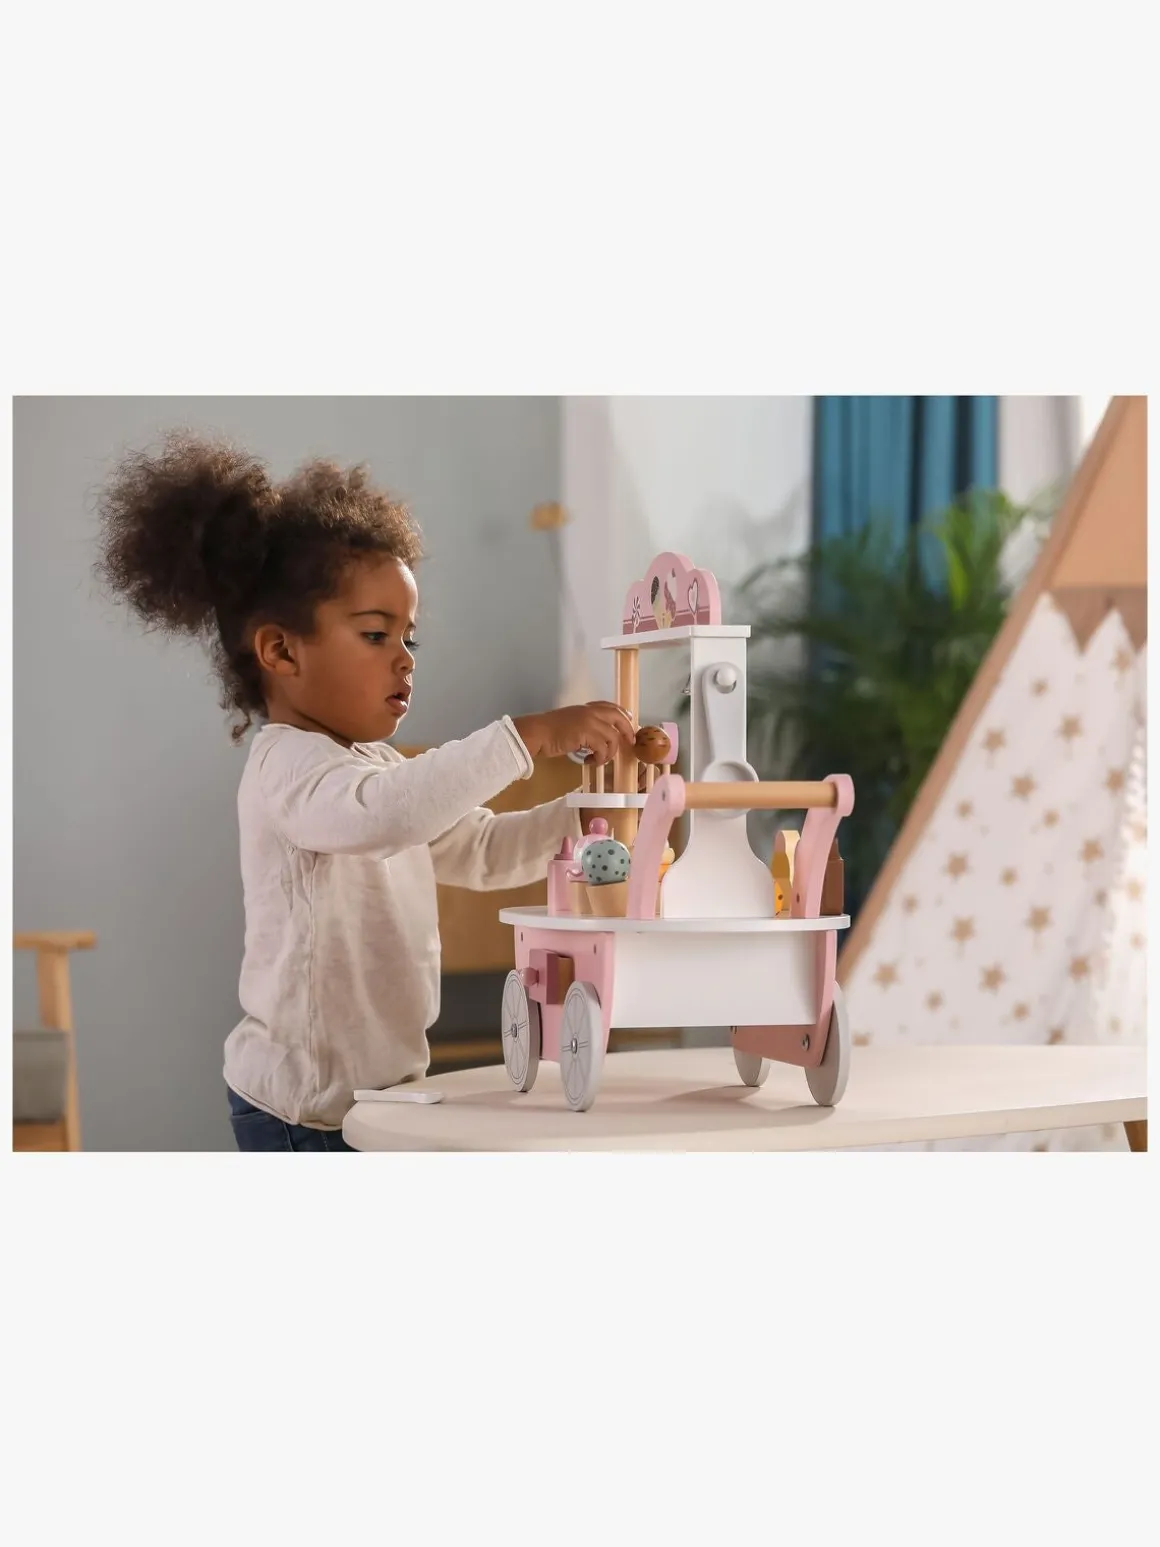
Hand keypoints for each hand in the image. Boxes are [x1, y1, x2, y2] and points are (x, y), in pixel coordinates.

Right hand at [513, 702, 634, 762]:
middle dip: (627, 731)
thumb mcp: (569, 722)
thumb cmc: (548, 731)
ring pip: (612, 738)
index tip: (629, 720)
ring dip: (609, 753)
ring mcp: (590, 722)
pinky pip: (603, 749)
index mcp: (586, 708)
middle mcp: (591, 712)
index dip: (622, 714)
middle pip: (619, 717)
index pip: (610, 706)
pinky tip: (589, 761)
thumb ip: (584, 724)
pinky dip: (599, 759)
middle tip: (629, 742)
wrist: (537, 733)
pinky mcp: (587, 735)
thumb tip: (594, 738)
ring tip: (599, 760)